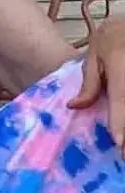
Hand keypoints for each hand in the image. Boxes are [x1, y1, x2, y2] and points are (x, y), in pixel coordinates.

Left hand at [68, 16, 124, 148]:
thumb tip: (73, 106)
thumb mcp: (95, 54)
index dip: (120, 122)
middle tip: (123, 155)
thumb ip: (89, 83)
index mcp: (121, 67)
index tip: (119, 143)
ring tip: (124, 149)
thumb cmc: (113, 37)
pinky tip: (124, 133)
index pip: (121, 99)